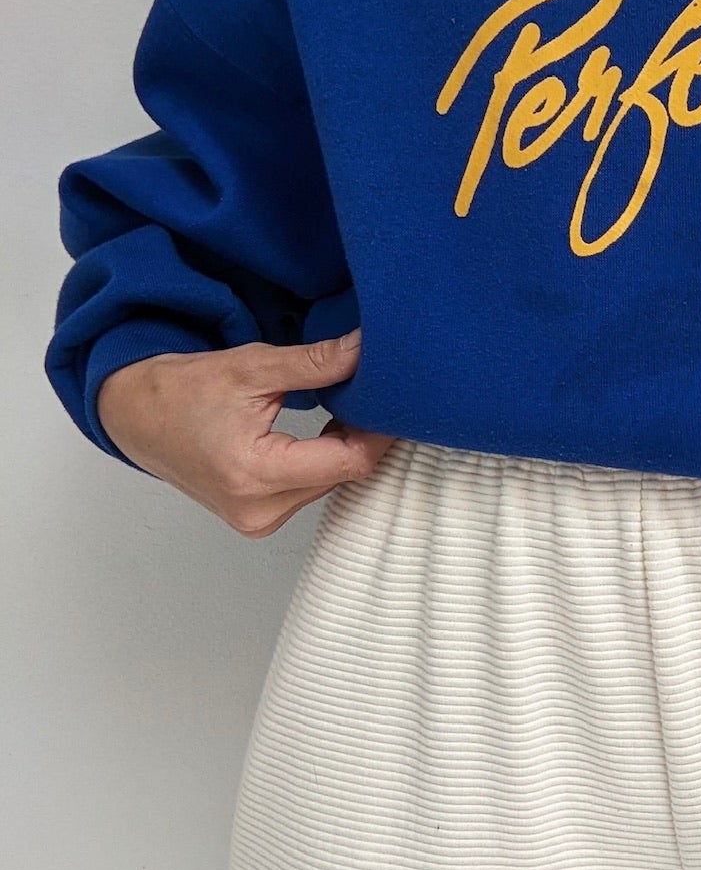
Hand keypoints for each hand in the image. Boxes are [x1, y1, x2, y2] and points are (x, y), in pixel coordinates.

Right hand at [96, 329, 395, 537]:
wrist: (135, 416)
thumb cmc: (183, 391)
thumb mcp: (251, 367)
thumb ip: (315, 362)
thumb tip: (365, 348)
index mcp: (254, 473)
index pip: (348, 462)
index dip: (378, 431)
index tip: (395, 401)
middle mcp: (258, 509)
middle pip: (342, 475)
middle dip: (363, 436)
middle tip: (374, 396)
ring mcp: (258, 521)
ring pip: (330, 484)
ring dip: (343, 450)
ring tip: (346, 410)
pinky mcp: (258, 520)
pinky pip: (310, 491)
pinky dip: (323, 463)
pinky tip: (324, 434)